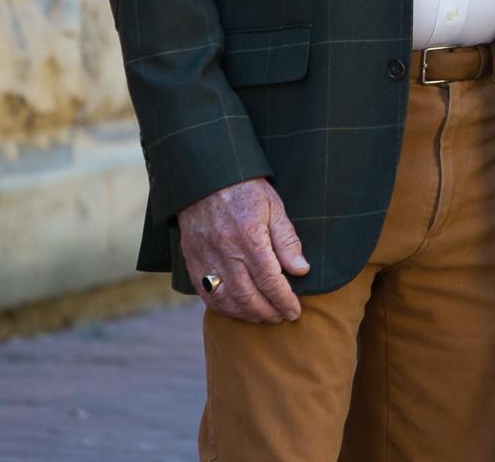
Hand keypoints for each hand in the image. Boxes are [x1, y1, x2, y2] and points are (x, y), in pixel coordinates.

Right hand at [179, 177, 309, 322]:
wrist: (206, 177)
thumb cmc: (245, 189)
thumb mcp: (274, 207)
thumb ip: (287, 240)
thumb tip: (301, 270)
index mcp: (249, 238)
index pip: (270, 280)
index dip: (284, 300)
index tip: (295, 310)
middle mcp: (226, 252)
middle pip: (249, 296)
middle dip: (268, 311)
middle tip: (282, 317)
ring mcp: (206, 258)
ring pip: (227, 300)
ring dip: (247, 314)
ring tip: (264, 317)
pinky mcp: (193, 260)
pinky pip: (206, 294)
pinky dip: (223, 307)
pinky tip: (237, 310)